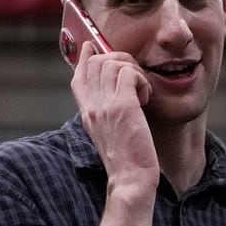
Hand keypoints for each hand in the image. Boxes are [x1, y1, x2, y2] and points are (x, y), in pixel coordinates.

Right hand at [70, 41, 159, 192]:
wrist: (130, 179)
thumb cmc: (125, 159)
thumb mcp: (106, 131)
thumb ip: (104, 110)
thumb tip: (112, 89)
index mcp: (86, 112)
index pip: (78, 76)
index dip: (85, 57)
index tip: (91, 46)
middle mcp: (92, 105)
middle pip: (96, 62)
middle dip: (116, 59)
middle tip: (133, 73)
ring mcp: (105, 105)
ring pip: (113, 63)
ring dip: (132, 70)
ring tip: (141, 90)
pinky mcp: (123, 106)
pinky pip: (130, 74)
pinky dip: (142, 80)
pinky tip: (146, 98)